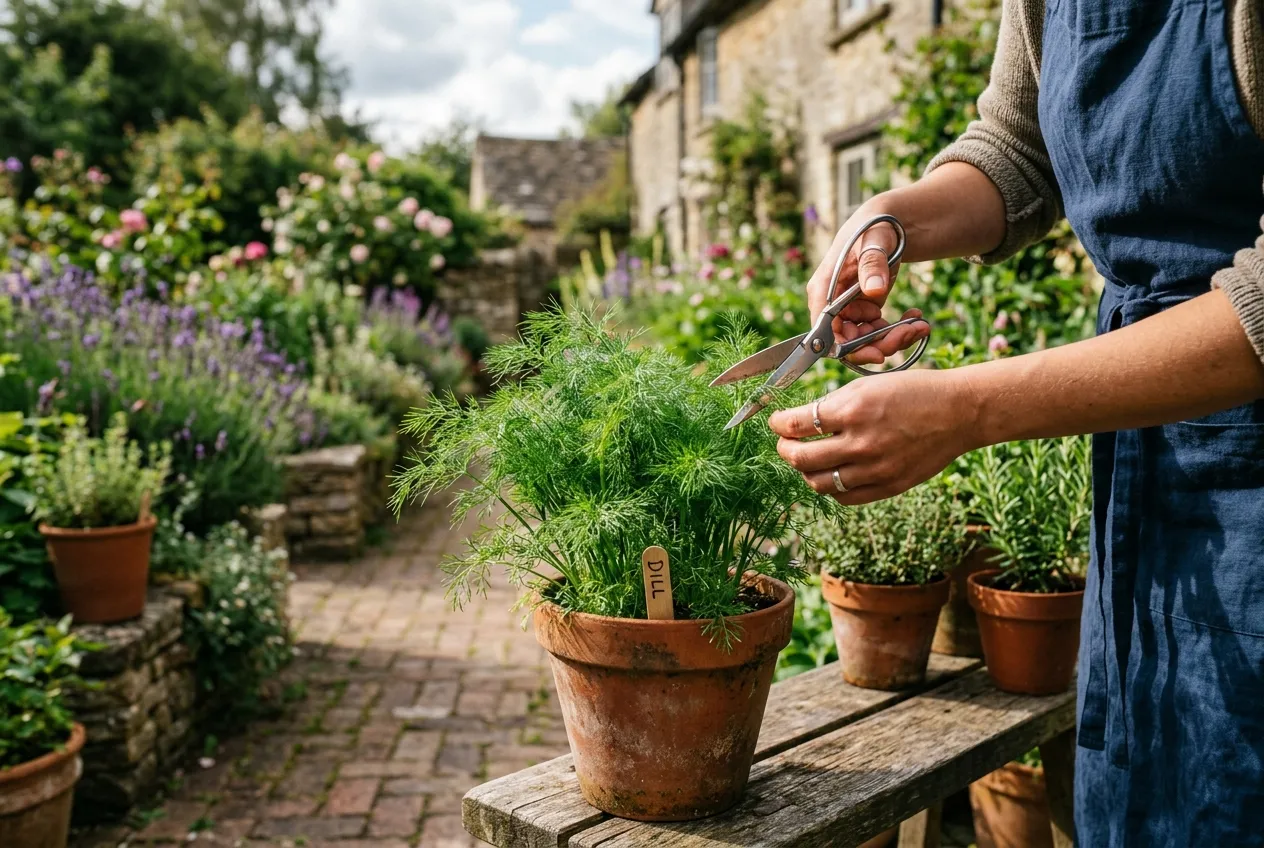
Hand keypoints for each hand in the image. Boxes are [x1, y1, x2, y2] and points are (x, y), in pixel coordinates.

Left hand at [768, 369, 980, 504]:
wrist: (958, 412)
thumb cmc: (913, 392)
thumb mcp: (868, 386)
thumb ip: (833, 406)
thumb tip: (800, 421)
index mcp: (852, 410)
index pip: (795, 425)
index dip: (777, 424)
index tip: (776, 422)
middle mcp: (860, 442)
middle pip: (800, 458)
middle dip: (784, 450)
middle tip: (785, 444)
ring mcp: (874, 469)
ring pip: (818, 483)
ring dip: (804, 472)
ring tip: (806, 461)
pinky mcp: (887, 486)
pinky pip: (844, 497)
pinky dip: (830, 488)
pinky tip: (831, 474)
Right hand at [807, 207, 928, 365]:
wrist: (887, 223)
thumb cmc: (874, 227)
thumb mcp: (874, 241)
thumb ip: (872, 264)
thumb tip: (874, 290)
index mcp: (823, 288)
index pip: (825, 330)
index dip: (847, 347)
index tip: (877, 353)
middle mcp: (831, 304)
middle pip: (847, 341)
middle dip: (879, 343)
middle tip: (910, 334)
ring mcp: (848, 309)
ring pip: (865, 340)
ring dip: (893, 338)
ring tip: (920, 325)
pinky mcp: (864, 311)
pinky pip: (877, 332)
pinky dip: (898, 330)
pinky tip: (916, 317)